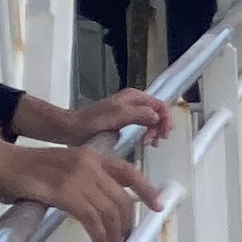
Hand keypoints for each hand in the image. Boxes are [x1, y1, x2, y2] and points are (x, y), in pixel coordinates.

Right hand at [0, 135, 153, 241]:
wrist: (0, 161)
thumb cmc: (26, 168)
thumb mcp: (63, 167)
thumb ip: (84, 182)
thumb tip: (99, 211)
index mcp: (91, 155)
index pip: (129, 171)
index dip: (146, 190)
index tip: (157, 206)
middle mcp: (89, 163)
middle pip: (121, 199)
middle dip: (125, 224)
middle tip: (122, 241)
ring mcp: (77, 176)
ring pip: (109, 211)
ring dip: (113, 234)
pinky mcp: (64, 191)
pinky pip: (92, 218)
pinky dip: (98, 234)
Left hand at [54, 89, 173, 147]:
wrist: (75, 129)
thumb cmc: (94, 122)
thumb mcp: (119, 115)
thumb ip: (140, 114)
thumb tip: (157, 117)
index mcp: (135, 97)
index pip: (161, 105)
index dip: (166, 120)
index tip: (162, 135)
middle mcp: (135, 102)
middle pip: (159, 114)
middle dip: (160, 128)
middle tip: (154, 143)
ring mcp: (131, 112)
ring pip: (154, 121)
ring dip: (155, 133)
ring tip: (148, 144)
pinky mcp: (127, 123)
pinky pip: (145, 127)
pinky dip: (148, 135)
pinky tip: (144, 143)